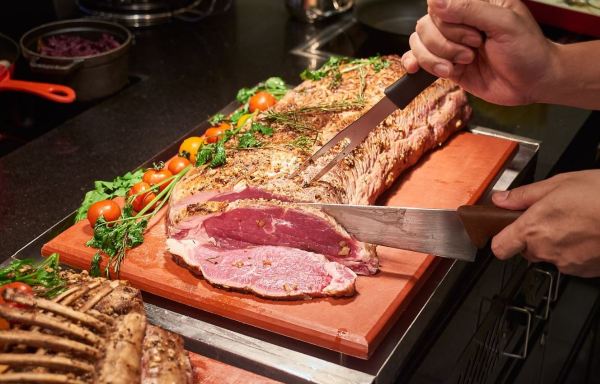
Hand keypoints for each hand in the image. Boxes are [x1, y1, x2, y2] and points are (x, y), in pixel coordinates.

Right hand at [401, 0, 558, 105]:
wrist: (533, 84)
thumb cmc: (528, 50)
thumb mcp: (504, 23)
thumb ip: (470, 10)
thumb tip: (435, 0)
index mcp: (475, 2)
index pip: (440, 3)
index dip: (448, 20)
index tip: (474, 32)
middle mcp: (459, 21)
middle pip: (426, 24)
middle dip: (447, 42)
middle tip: (475, 48)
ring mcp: (451, 43)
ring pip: (419, 42)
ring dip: (437, 57)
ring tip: (463, 63)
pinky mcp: (447, 65)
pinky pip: (418, 60)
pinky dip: (414, 63)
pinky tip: (415, 68)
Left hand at [491, 170, 599, 276]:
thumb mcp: (558, 183)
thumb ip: (524, 195)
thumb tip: (502, 199)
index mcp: (533, 228)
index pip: (499, 247)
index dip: (500, 238)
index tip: (505, 229)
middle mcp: (547, 250)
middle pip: (525, 251)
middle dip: (532, 236)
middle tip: (549, 216)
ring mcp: (567, 263)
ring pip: (550, 256)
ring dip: (556, 243)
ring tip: (575, 222)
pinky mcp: (586, 271)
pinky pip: (571, 262)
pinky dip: (575, 250)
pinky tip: (588, 233)